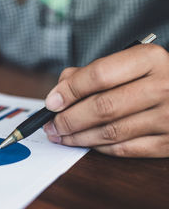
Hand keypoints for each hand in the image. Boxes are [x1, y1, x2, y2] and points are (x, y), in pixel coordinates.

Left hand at [43, 44, 168, 157]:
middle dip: (68, 119)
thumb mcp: (128, 63)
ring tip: (60, 136)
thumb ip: (91, 73)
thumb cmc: (151, 76)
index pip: (99, 75)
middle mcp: (163, 86)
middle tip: (51, 125)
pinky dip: (99, 148)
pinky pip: (124, 149)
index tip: (51, 102)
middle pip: (102, 107)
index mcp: (150, 59)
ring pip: (110, 132)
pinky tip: (85, 142)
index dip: (69, 90)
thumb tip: (58, 94)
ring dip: (78, 137)